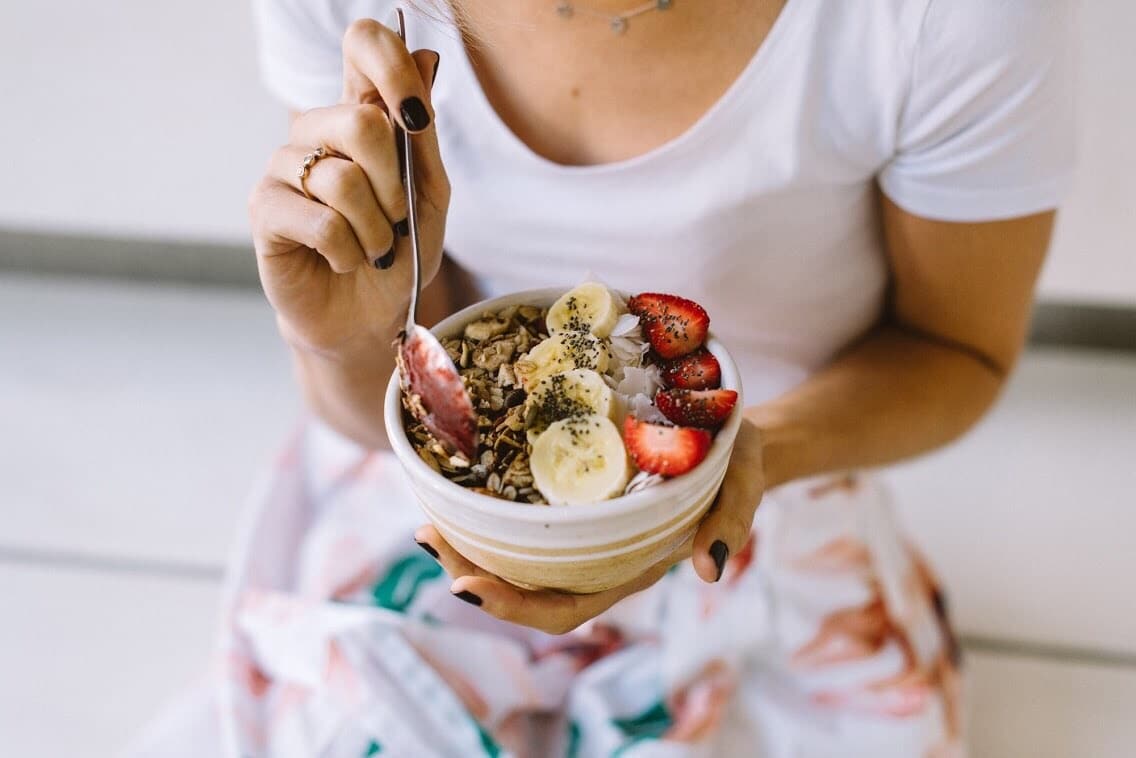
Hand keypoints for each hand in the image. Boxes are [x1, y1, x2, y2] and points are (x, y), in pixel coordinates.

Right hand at [248, 19, 448, 357]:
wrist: (370, 318)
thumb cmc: (400, 253)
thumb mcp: (430, 194)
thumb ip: (423, 133)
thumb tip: (427, 55)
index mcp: (358, 115)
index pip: (363, 46)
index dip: (392, 66)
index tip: (417, 118)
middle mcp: (316, 132)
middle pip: (362, 122)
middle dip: (395, 186)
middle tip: (396, 221)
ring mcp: (283, 167)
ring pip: (344, 180)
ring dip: (376, 230)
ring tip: (374, 250)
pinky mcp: (264, 209)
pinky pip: (321, 221)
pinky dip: (348, 252)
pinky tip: (344, 260)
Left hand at [416, 419, 766, 634]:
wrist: (732, 436)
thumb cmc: (736, 462)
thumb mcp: (743, 483)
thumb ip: (731, 522)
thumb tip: (708, 568)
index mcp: (633, 565)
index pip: (565, 607)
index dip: (514, 606)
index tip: (465, 585)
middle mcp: (601, 557)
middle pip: (524, 590)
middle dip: (470, 572)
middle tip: (427, 537)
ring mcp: (585, 534)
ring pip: (516, 559)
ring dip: (468, 545)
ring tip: (428, 519)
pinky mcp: (576, 503)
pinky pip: (524, 521)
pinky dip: (487, 512)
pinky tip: (458, 489)